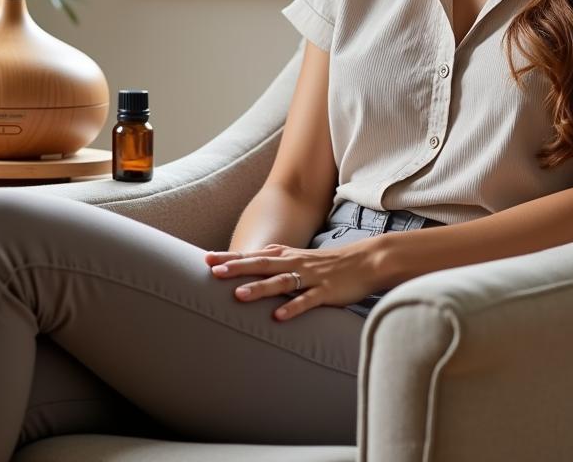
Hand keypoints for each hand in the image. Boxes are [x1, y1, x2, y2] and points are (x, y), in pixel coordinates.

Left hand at [204, 241, 383, 321]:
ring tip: (238, 296)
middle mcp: (295, 263)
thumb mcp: (299, 259)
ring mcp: (310, 277)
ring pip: (281, 282)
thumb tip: (250, 264)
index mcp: (287, 256)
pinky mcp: (326, 291)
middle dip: (237, 268)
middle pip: (261, 264)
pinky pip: (307, 301)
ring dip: (259, 289)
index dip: (231, 257)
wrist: (366, 261)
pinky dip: (292, 308)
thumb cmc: (329, 264)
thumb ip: (277, 262)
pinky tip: (278, 317)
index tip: (206, 259)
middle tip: (213, 272)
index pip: (254, 255)